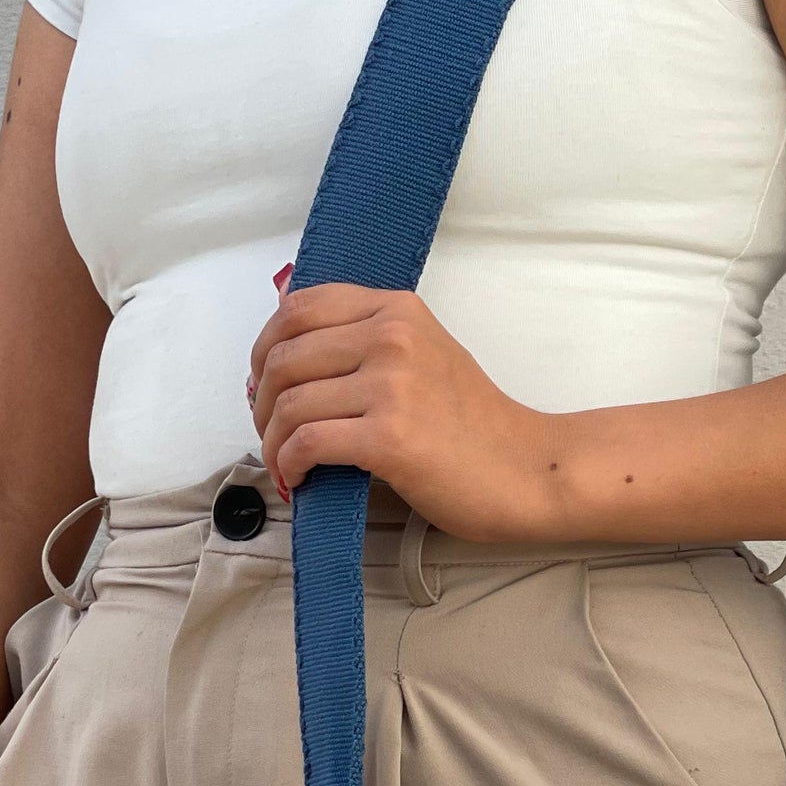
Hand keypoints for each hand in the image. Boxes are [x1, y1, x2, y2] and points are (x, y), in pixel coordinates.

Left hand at [248, 282, 559, 539]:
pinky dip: (288, 464)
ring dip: (271, 440)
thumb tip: (294, 361)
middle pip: (284, 356)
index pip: (300, 307)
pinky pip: (306, 442)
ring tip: (283, 463)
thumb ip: (368, 345)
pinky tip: (297, 478)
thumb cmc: (475, 426)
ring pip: (288, 403)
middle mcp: (391, 337)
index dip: (265, 346)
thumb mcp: (425, 357)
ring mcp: (389, 385)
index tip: (263, 380)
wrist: (525, 469)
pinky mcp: (387, 436)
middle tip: (268, 430)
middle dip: (260, 399)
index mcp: (397, 310)